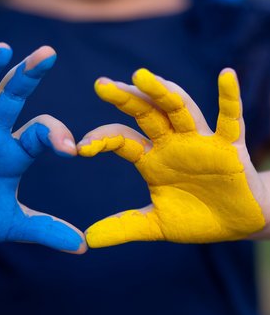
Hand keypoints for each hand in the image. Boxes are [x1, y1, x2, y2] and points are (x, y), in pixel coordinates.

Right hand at [0, 43, 85, 252]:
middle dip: (27, 76)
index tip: (71, 149)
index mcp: (14, 152)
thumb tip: (83, 246)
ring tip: (2, 50)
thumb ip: (46, 230)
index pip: (40, 132)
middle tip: (48, 53)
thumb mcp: (13, 225)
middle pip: (10, 97)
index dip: (56, 135)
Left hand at [78, 68, 269, 246]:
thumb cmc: (196, 218)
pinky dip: (229, 98)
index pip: (121, 140)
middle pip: (145, 114)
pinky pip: (231, 119)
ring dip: (162, 92)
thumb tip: (88, 239)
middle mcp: (171, 144)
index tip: (79, 148)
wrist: (236, 225)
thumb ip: (124, 227)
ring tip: (141, 75)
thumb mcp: (155, 225)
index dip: (101, 140)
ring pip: (179, 109)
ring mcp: (200, 141)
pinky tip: (226, 75)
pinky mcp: (230, 147)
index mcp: (151, 159)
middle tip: (101, 85)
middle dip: (125, 99)